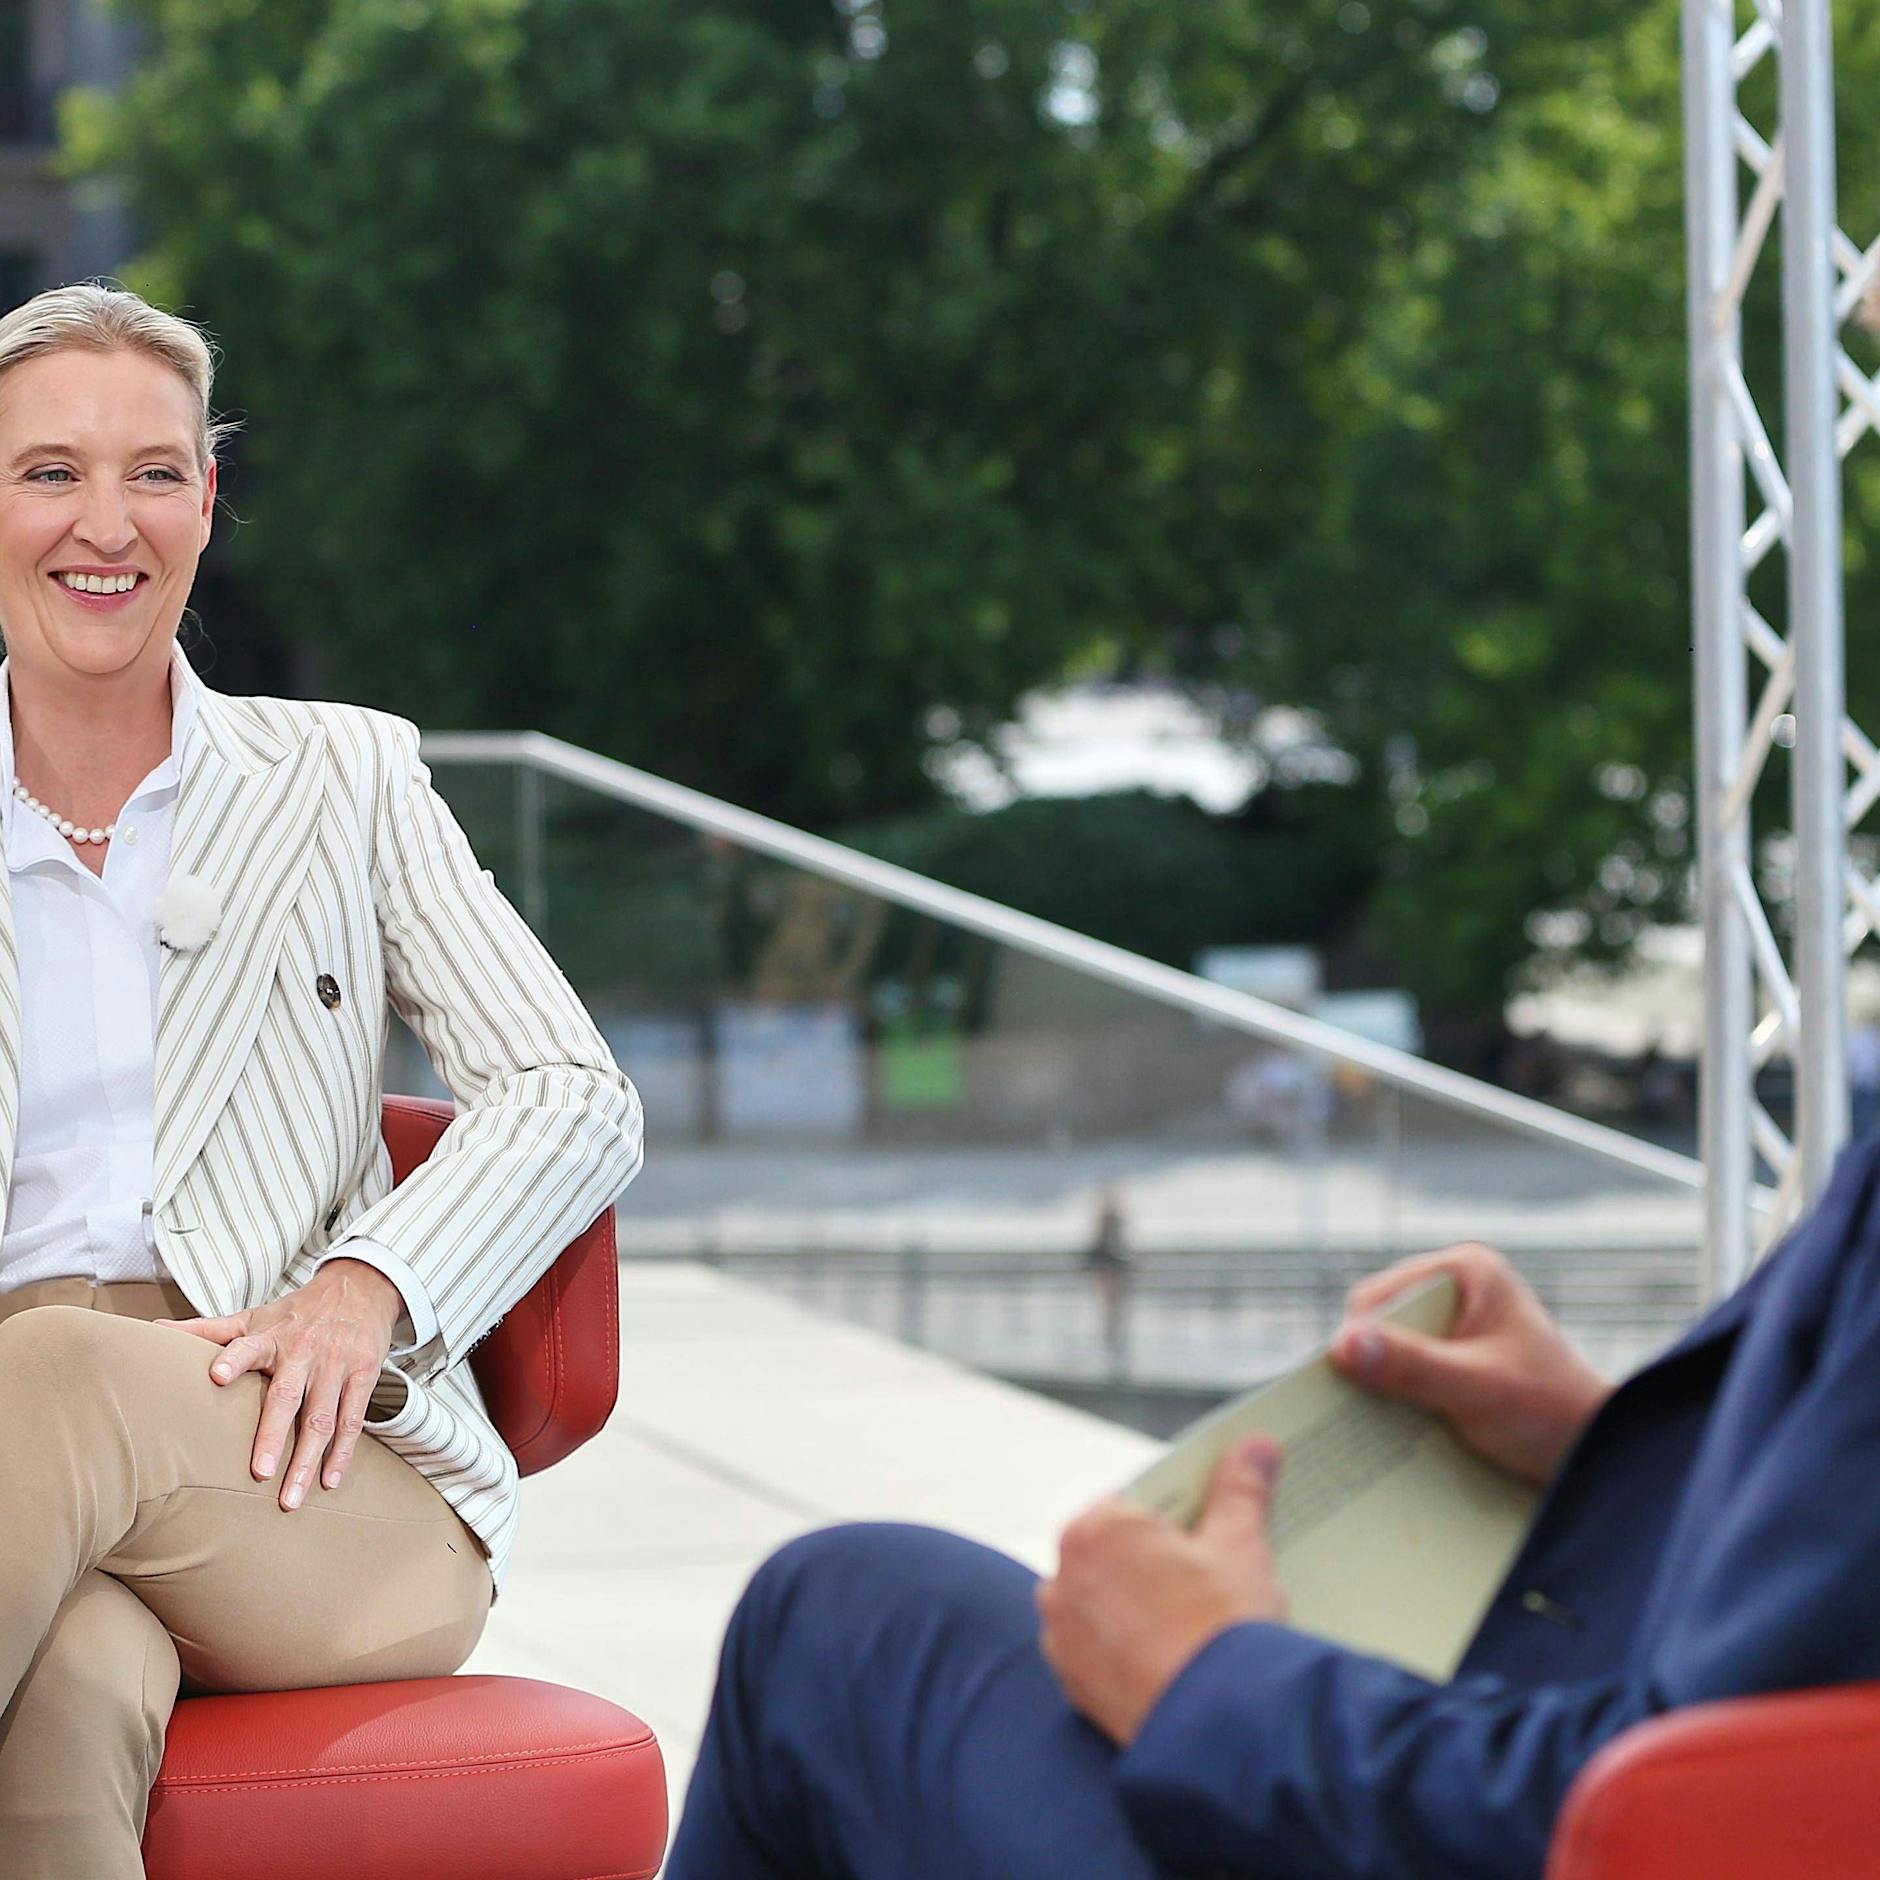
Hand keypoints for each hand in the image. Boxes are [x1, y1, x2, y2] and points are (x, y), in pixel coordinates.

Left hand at [155, 1258, 404, 1510]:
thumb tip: (154, 1330)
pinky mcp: (363, 1375)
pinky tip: (330, 1481)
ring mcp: (336, 1365)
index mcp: (271, 1336)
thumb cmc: (296, 1312)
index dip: (233, 1359)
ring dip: (308, 1460)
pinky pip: (352, 1419)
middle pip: (288, 1397)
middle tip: (260, 1474)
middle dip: (274, 1436)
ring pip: (322, 1418)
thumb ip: (208, 1329)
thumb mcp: (254, 1315)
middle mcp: (304, 1352)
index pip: (248, 1346)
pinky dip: (342, 1452)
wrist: (361, 1287)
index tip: (217, 1376)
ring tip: (291, 1498)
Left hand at [1037, 1437, 1286, 1745]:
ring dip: (1130, 1610)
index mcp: (1092, 1531)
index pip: (1127, 1506)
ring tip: (1186, 1625)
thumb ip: (1241, 1489)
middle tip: (1200, 1583)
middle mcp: (1060, 1580)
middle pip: (1110, 1556)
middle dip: (1148, 1565)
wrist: (1222, 1726)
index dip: (1168, 1520)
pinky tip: (1167, 1661)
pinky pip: (1097, 1655)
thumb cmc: (1224, 1626)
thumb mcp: (1240, 1545)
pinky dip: (1123, 1654)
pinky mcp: (1072, 1687)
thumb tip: (1256, 1444)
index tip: (1198, 1536)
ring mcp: (1062, 1637)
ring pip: (1100, 1606)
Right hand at [1330, 1243, 1611, 1485]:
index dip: (1357, 1338)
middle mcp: (1458, 1290)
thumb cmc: (1551, 1413)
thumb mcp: (1477, 1389)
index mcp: (1466, 1272)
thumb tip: (1340, 1345)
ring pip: (1392, 1352)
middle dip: (1371, 1366)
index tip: (1346, 1384)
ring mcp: (1458, 1326)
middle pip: (1382, 1324)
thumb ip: (1413, 1366)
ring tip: (1376, 1426)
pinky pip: (1409, 1375)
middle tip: (1359, 1412)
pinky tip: (1400, 1432)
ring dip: (1384, 1388)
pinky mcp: (1457, 1360)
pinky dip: (1401, 1401)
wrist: (1601, 1457)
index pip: (1380, 1296)